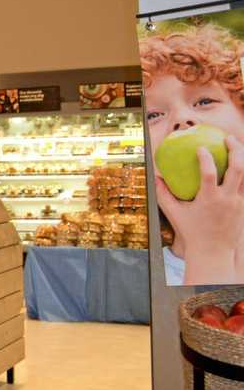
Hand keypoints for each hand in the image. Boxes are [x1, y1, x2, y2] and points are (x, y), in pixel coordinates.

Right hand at [155, 136, 243, 283]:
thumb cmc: (192, 232)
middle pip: (238, 169)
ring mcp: (239, 202)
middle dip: (236, 149)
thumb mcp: (174, 213)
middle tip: (228, 137)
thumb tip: (155, 176)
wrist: (214, 252)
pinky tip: (240, 165)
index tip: (200, 147)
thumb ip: (163, 194)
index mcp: (209, 200)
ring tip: (238, 146)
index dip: (205, 157)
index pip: (209, 173)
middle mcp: (228, 199)